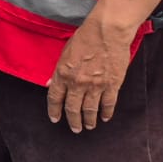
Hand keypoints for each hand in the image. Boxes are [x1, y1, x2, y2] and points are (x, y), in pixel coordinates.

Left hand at [47, 15, 135, 132]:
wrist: (108, 32)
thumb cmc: (85, 38)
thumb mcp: (64, 53)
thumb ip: (57, 71)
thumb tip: (49, 84)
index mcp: (62, 74)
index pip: (55, 98)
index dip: (54, 111)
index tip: (55, 119)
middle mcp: (77, 83)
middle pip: (73, 108)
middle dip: (73, 121)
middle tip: (75, 129)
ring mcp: (95, 85)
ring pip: (90, 109)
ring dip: (89, 120)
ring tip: (89, 126)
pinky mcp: (112, 85)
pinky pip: (108, 103)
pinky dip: (106, 112)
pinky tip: (105, 117)